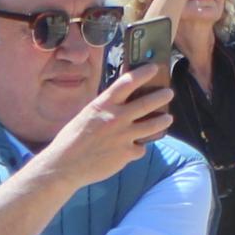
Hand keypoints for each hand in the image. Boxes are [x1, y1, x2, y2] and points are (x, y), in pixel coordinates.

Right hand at [34, 64, 174, 191]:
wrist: (65, 165)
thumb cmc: (72, 139)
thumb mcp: (87, 115)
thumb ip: (105, 108)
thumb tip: (122, 101)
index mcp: (103, 105)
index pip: (127, 82)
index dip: (143, 73)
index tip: (154, 68)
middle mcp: (116, 118)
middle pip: (146, 103)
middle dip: (161, 97)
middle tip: (169, 93)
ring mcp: (123, 136)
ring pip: (152, 126)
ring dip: (162, 120)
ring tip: (167, 118)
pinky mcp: (126, 154)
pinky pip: (141, 148)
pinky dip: (139, 147)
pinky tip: (135, 148)